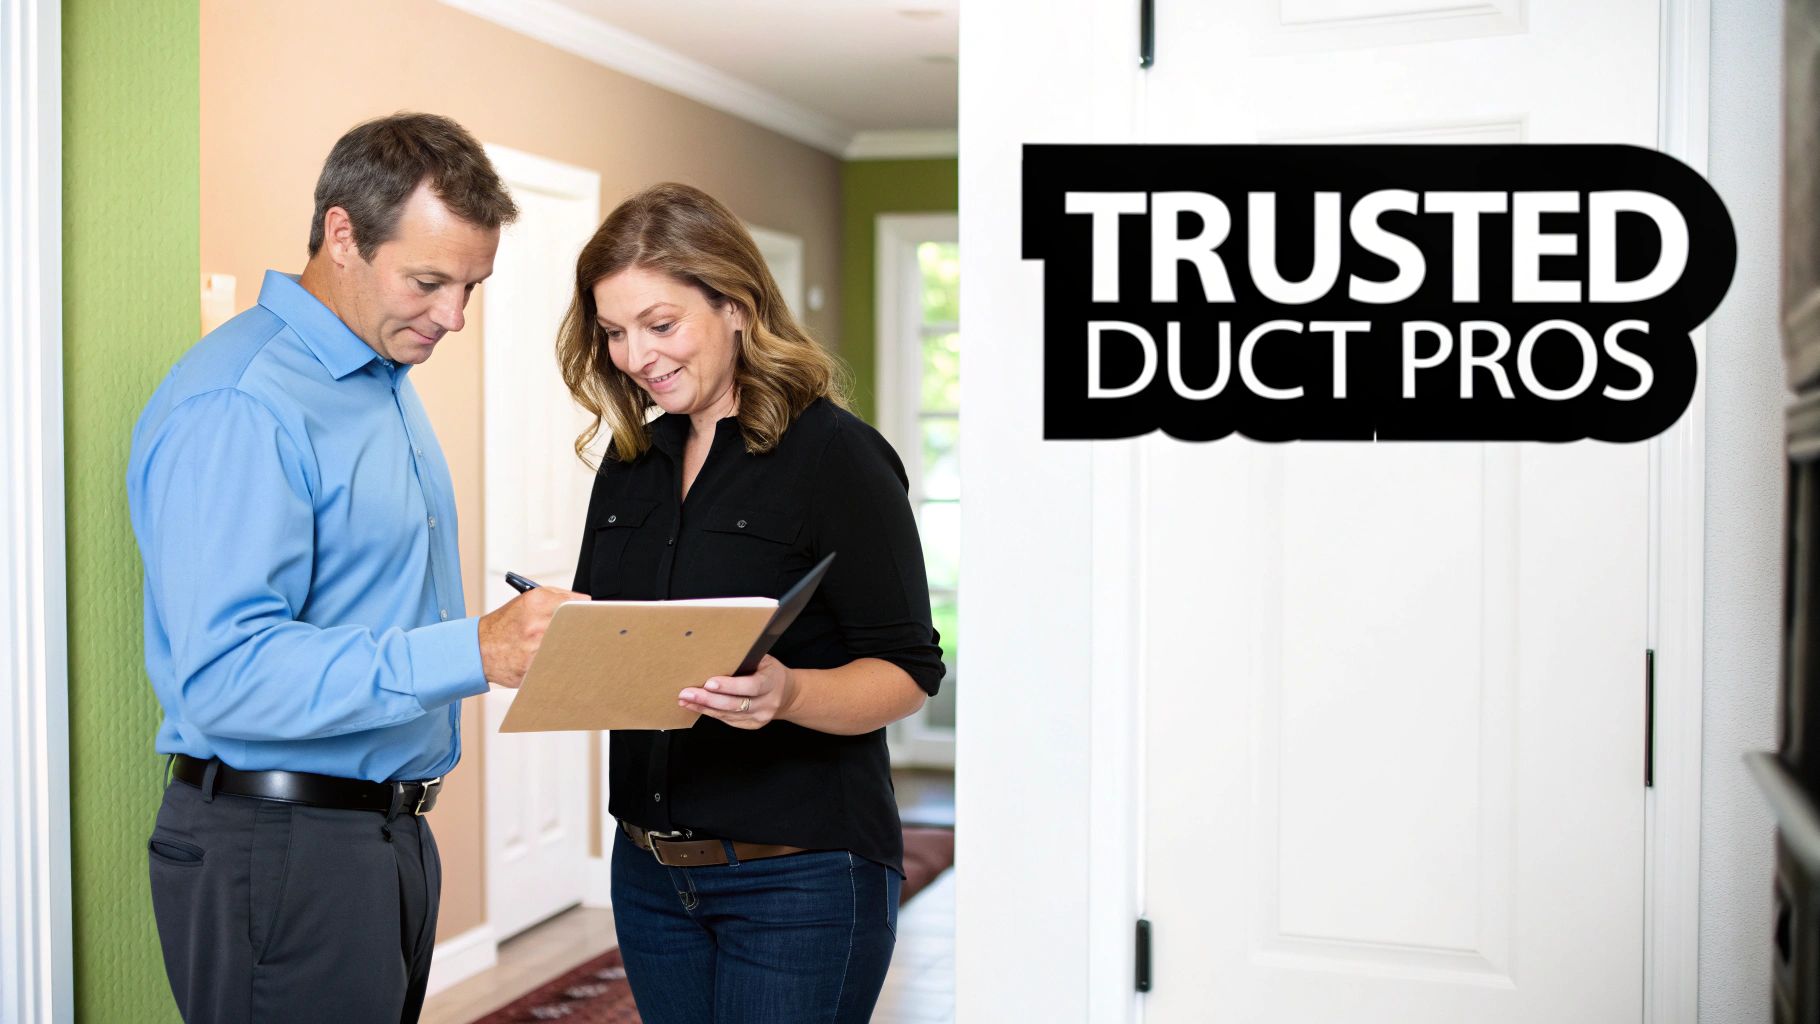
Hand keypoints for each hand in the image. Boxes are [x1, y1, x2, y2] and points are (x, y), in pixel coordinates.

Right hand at [478, 587, 585, 687]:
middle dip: (580, 632)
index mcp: (537, 603)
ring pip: (569, 650)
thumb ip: (558, 596)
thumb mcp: (527, 600)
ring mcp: (534, 649)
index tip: (592, 617)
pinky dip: (558, 665)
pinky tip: (551, 661)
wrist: (479, 648)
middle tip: (583, 635)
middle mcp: (537, 625)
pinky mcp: (532, 670)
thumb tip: (585, 601)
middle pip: (576, 629)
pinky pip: (556, 667)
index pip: (576, 605)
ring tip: (562, 648)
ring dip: (570, 650)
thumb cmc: (505, 624)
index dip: (586, 613)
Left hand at [678, 655, 794, 729]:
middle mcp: (767, 703)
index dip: (729, 686)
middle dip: (708, 699)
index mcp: (771, 682)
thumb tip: (715, 654)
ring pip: (728, 714)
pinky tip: (695, 706)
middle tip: (687, 693)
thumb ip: (744, 660)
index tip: (709, 683)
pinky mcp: (751, 725)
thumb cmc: (769, 671)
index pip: (750, 686)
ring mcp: (760, 717)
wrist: (786, 694)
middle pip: (735, 704)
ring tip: (685, 699)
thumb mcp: (764, 660)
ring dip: (704, 707)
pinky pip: (727, 720)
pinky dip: (709, 713)